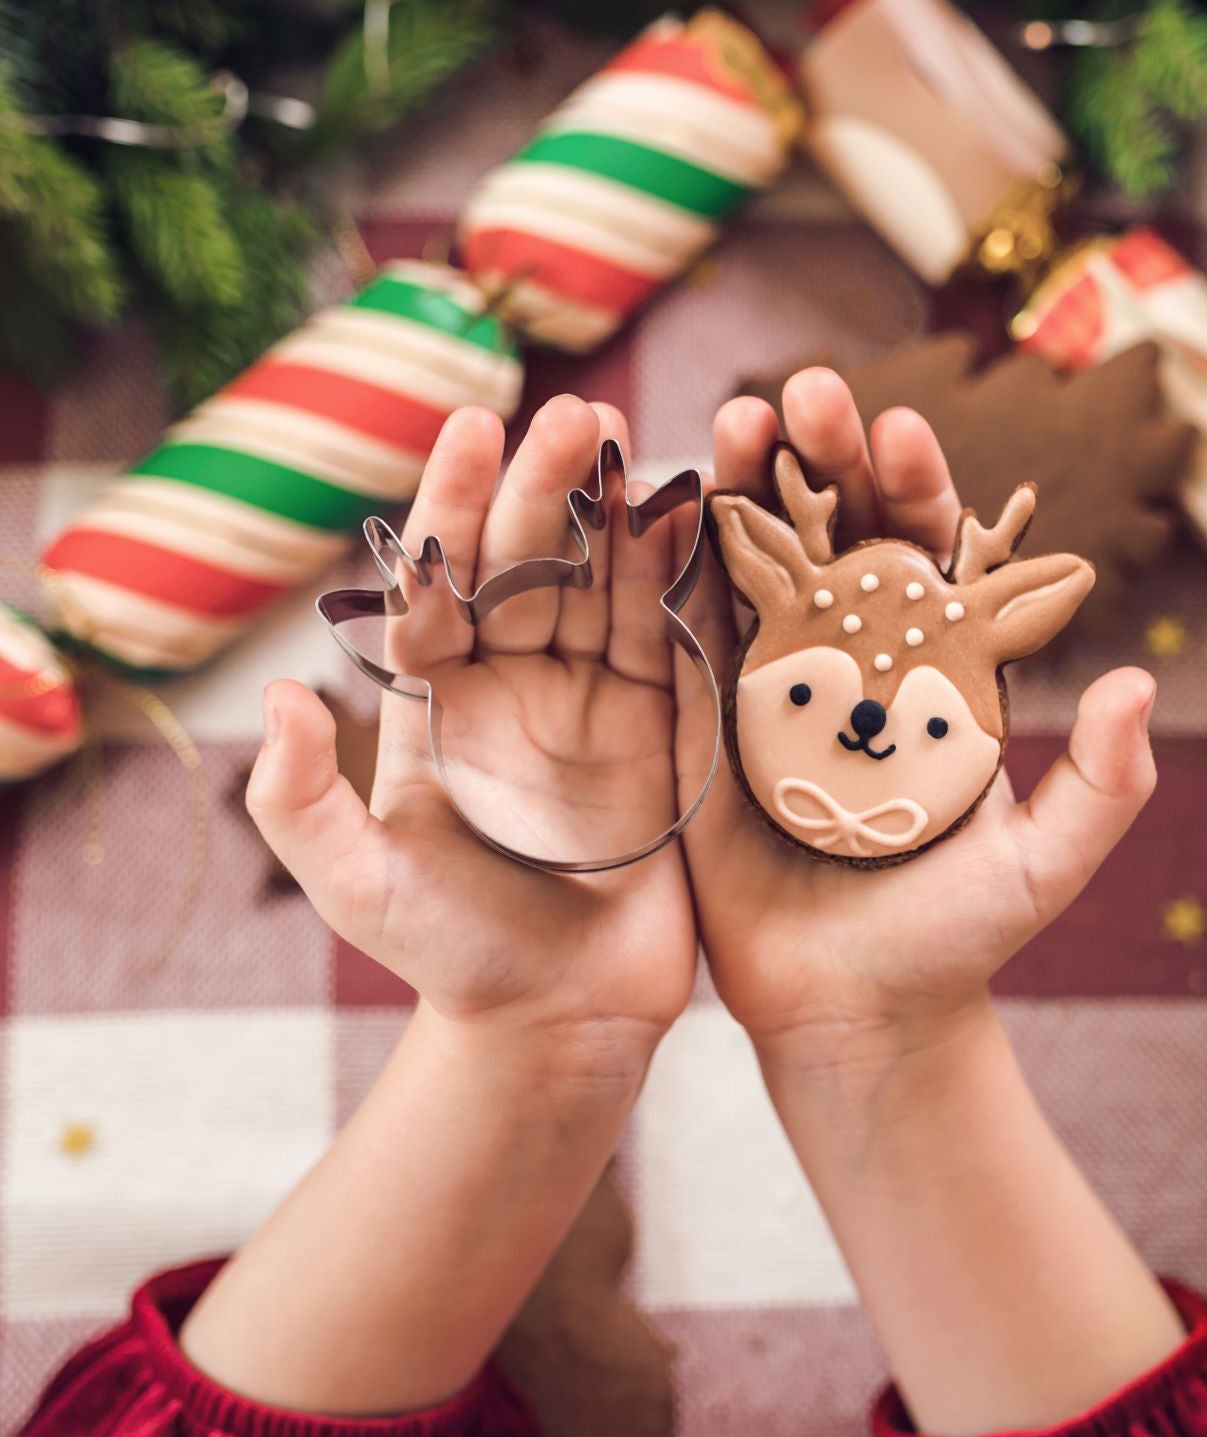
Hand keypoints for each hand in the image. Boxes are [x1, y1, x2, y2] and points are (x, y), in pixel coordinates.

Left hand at [247, 396, 697, 1081]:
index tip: (474, 425)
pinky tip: (697, 508)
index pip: (444, 578)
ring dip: (619, 508)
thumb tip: (280, 698)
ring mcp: (597, 701)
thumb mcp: (358, 889)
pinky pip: (676, 634)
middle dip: (548, 483)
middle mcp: (516, 685)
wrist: (559, 1022)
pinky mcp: (669, 729)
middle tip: (578, 413)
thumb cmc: (450, 958)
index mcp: (438, 701)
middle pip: (530, 560)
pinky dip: (685, 571)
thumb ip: (300, 802)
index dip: (456, 502)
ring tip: (635, 437)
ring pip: (606, 580)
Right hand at [675, 369, 1156, 1081]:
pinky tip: (661, 492)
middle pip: (838, 528)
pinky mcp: (700, 721)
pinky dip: (672, 557)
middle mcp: (853, 657)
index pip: (928, 549)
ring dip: (746, 478)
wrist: (848, 1015)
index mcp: (935, 668)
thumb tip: (1137, 684)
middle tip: (812, 393)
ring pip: (757, 555)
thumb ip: (1099, 785)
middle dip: (826, 453)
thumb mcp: (1042, 868)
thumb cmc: (953, 940)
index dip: (915, 486)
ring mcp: (770, 682)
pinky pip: (683, 627)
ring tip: (739, 413)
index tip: (905, 432)